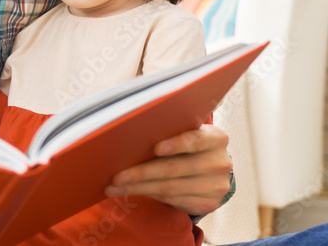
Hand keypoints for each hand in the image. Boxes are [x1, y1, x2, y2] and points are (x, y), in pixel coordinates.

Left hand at [105, 123, 231, 214]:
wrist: (211, 169)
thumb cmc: (188, 144)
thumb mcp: (186, 132)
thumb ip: (169, 130)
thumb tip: (127, 133)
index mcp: (216, 138)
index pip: (195, 140)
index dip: (175, 144)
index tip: (156, 148)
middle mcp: (220, 162)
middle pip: (175, 168)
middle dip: (142, 172)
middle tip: (117, 176)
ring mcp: (216, 186)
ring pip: (170, 187)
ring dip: (138, 187)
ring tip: (115, 186)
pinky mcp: (208, 203)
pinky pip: (172, 199)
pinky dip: (147, 195)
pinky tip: (129, 191)